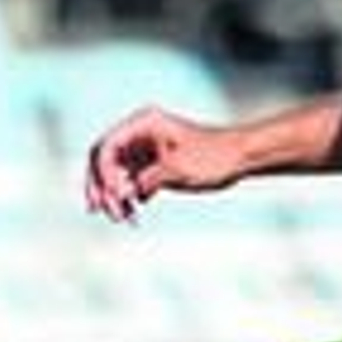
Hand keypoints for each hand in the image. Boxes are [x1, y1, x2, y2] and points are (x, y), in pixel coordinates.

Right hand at [85, 106, 242, 222]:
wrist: (240, 158)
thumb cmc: (214, 156)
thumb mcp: (177, 169)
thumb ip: (145, 180)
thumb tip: (119, 193)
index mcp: (143, 122)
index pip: (107, 147)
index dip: (103, 173)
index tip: (114, 195)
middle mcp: (140, 133)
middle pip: (105, 160)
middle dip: (101, 187)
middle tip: (100, 211)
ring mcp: (145, 148)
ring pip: (116, 174)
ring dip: (115, 197)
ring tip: (122, 219)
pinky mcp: (152, 164)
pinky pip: (131, 181)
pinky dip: (129, 198)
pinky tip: (133, 215)